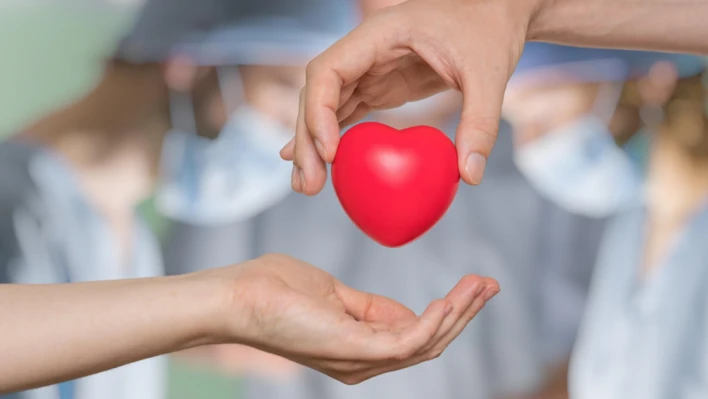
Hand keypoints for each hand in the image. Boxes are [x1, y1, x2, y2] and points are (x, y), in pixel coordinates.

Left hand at [199, 254, 498, 384]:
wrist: (238, 295)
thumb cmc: (276, 290)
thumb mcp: (333, 294)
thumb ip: (368, 306)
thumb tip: (403, 311)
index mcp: (360, 348)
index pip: (417, 336)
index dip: (450, 311)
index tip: (474, 283)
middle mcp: (364, 362)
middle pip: (430, 344)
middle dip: (465, 314)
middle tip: (490, 284)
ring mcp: (360, 358)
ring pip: (427, 344)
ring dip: (459, 313)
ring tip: (481, 285)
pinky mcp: (353, 348)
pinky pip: (408, 340)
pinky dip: (435, 320)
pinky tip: (453, 299)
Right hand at [281, 0, 538, 193]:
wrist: (493, 12)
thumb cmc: (490, 29)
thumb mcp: (490, 72)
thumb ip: (481, 121)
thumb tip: (470, 176)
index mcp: (379, 35)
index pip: (328, 71)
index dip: (319, 111)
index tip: (331, 152)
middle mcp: (364, 51)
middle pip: (316, 94)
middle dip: (307, 139)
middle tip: (310, 185)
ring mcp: (368, 69)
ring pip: (325, 107)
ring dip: (314, 145)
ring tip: (308, 186)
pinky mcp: (379, 86)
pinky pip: (346, 113)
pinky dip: (332, 140)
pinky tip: (322, 165)